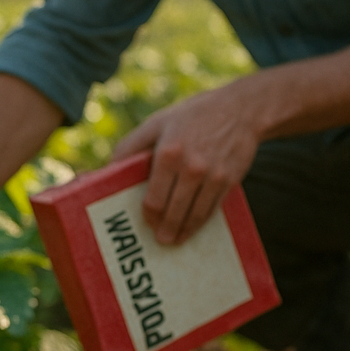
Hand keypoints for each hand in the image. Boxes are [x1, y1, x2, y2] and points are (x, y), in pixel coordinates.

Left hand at [111, 84, 261, 245]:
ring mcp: (212, 176)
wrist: (241, 110)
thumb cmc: (192, 116)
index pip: (154, 198)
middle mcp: (191, 167)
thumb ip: (131, 145)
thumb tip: (108, 168)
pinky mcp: (229, 180)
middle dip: (165, 230)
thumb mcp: (157, 123)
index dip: (149, 216)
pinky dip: (201, 222)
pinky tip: (194, 228)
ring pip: (194, 215)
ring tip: (175, 240)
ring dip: (183, 232)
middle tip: (160, 240)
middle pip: (173, 212)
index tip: (147, 223)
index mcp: (168, 153)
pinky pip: (212, 209)